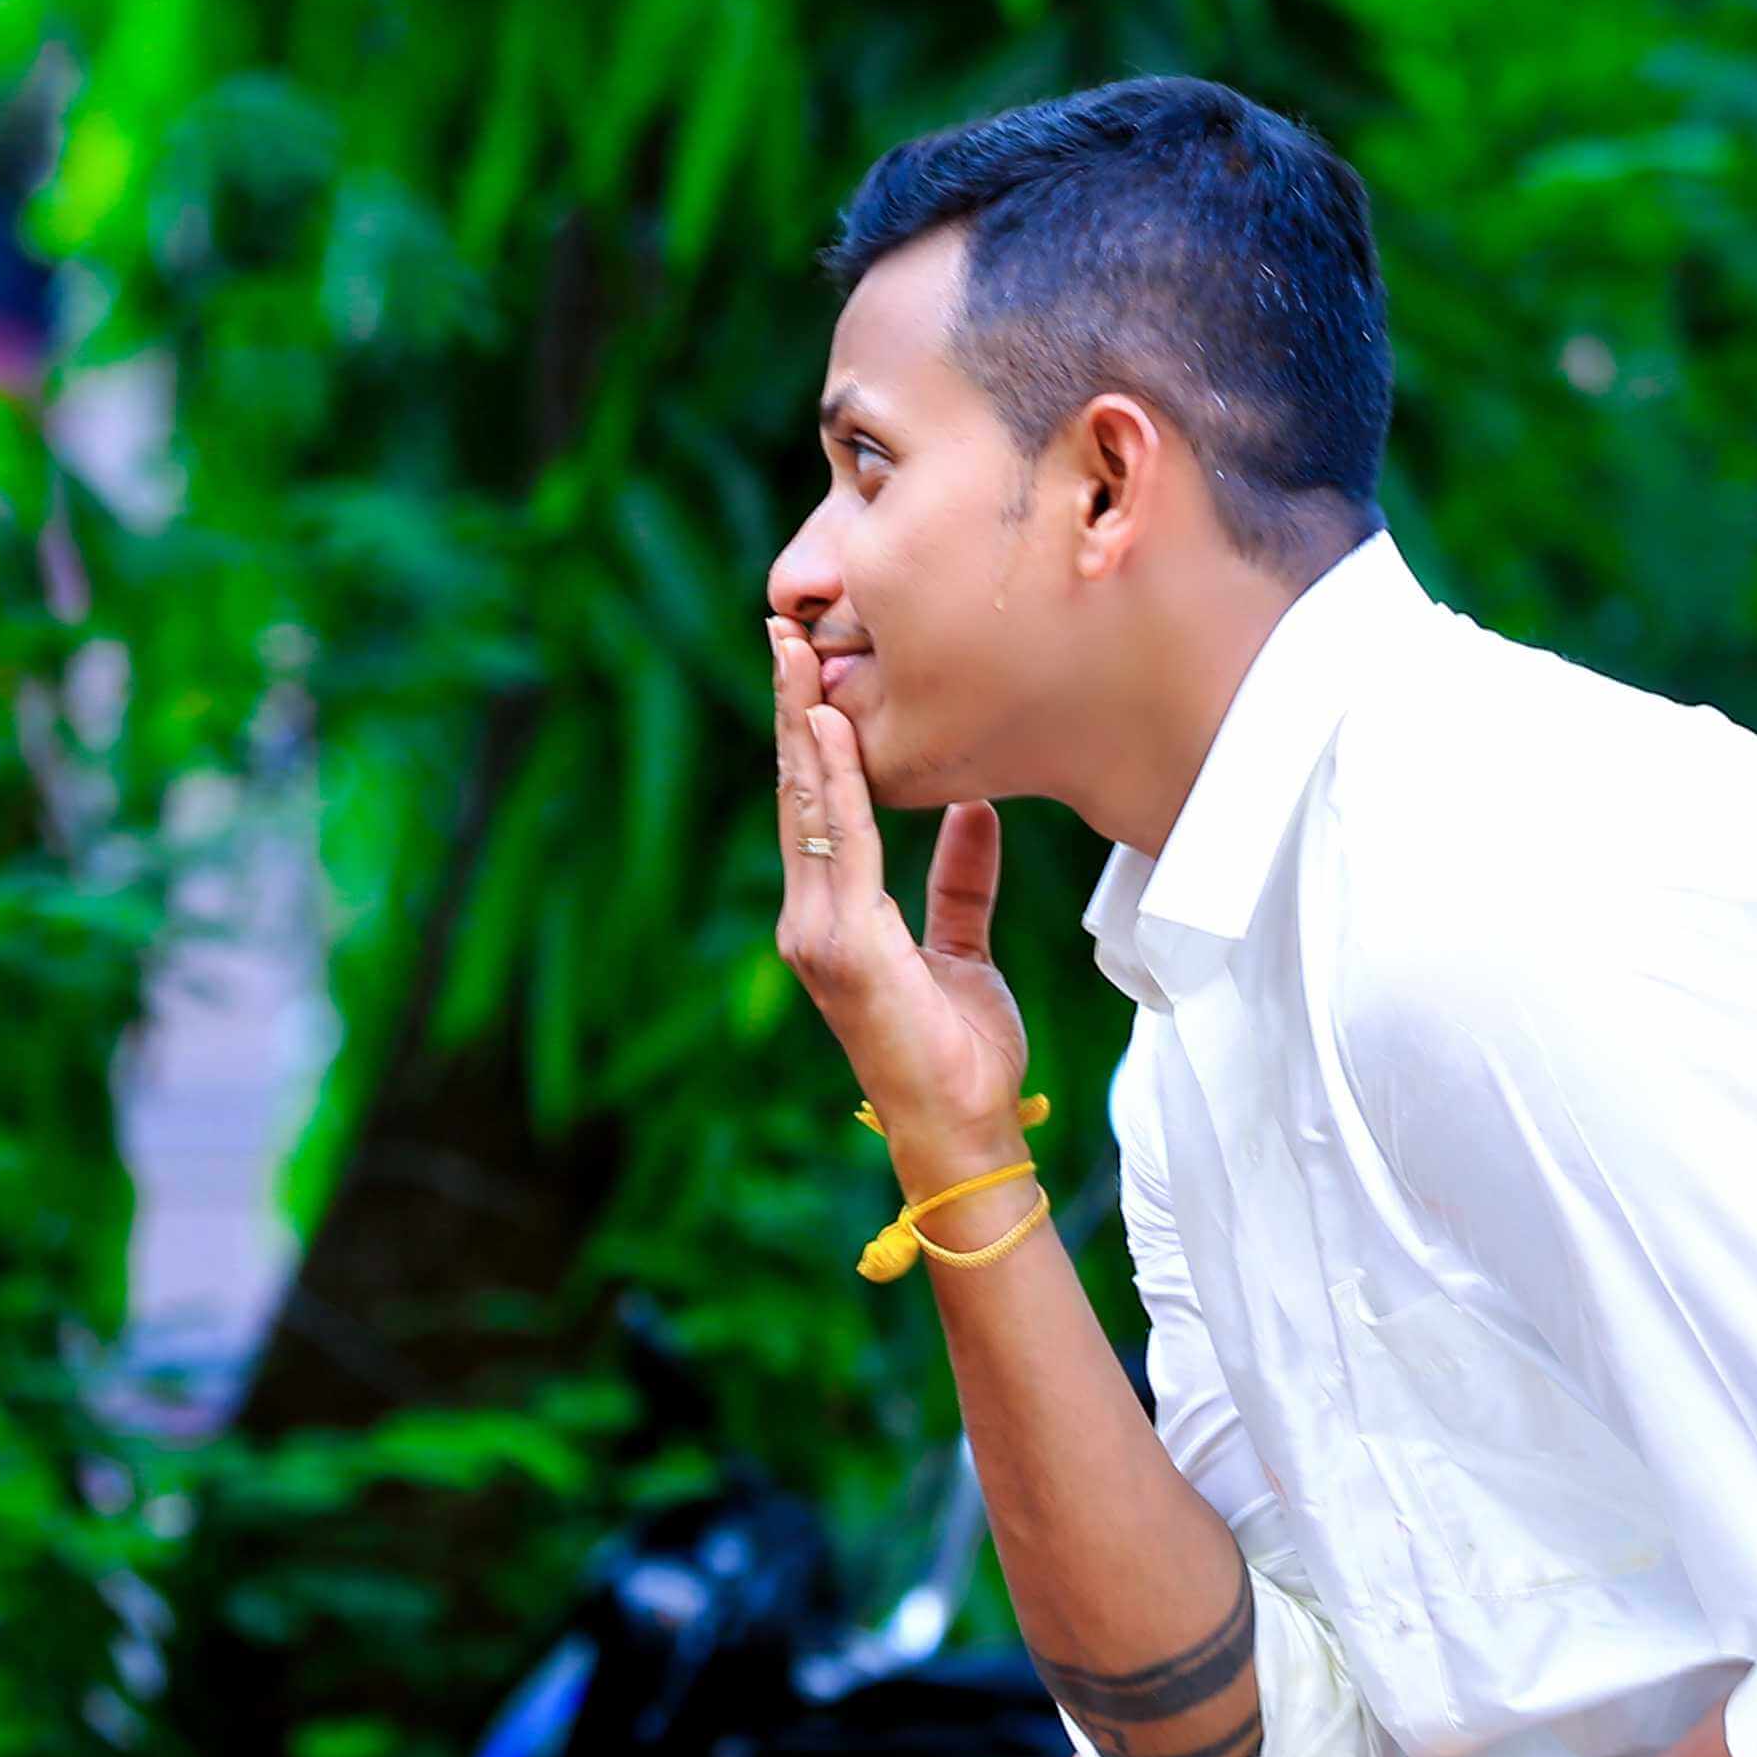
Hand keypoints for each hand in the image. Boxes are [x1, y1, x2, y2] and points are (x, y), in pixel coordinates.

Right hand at [766, 619, 1032, 1169]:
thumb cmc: (964, 1053)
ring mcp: (818, 934)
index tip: (807, 666)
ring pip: (809, 808)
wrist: (964, 1127)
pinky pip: (841, 844)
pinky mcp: (841, 947)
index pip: (817, 809)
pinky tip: (828, 727)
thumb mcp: (965, 949)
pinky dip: (835, 782)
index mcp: (832, 919)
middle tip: (784, 629)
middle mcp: (810, 920)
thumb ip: (960, 880)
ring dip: (801, 727)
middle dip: (790, 709)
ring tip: (794, 655)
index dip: (810, 736)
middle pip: (798, 794)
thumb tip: (973, 810)